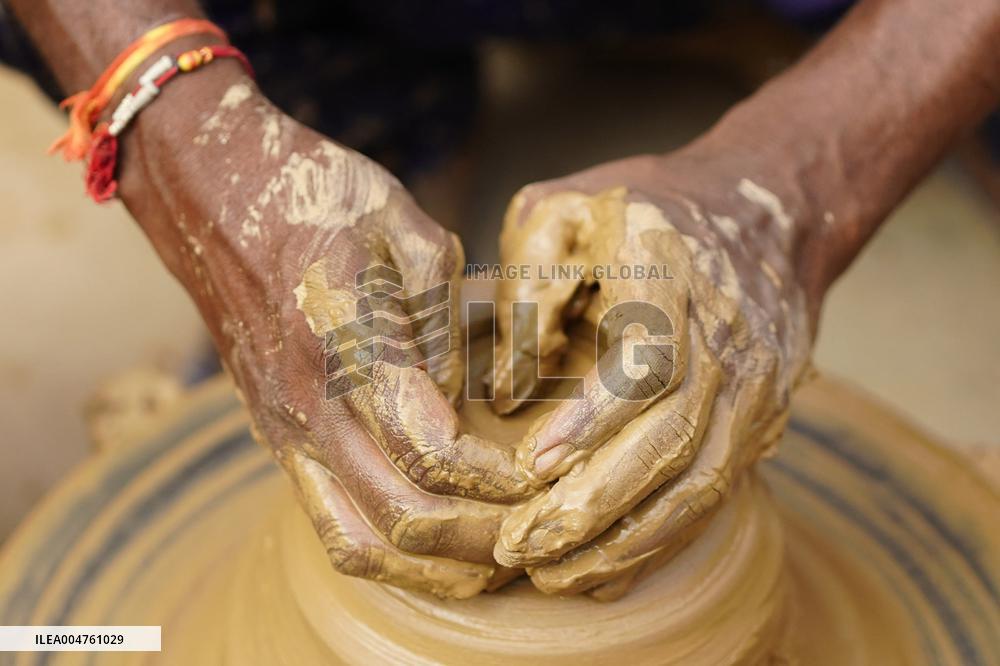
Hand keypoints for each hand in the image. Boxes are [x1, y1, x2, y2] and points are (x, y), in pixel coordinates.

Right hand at [119, 73, 532, 597]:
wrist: (209, 193)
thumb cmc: (314, 195)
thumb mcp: (404, 223)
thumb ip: (443, 313)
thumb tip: (465, 390)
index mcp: (348, 343)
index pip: (434, 451)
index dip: (501, 477)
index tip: (548, 468)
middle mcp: (311, 404)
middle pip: (405, 518)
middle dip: (483, 536)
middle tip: (537, 524)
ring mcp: (285, 429)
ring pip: (361, 542)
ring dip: (434, 563)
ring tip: (492, 554)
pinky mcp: (275, 437)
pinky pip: (326, 522)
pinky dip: (384, 553)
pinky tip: (430, 543)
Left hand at [488, 150, 815, 595]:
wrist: (767, 212)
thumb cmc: (644, 208)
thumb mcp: (565, 210)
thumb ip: (527, 287)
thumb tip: (504, 392)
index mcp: (675, 277)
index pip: (647, 363)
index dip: (592, 419)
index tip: (533, 466)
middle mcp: (729, 342)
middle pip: (673, 441)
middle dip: (596, 505)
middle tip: (522, 547)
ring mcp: (756, 388)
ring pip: (699, 483)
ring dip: (628, 539)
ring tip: (556, 575)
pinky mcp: (761, 421)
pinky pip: (715, 491)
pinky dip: (663, 538)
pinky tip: (608, 570)